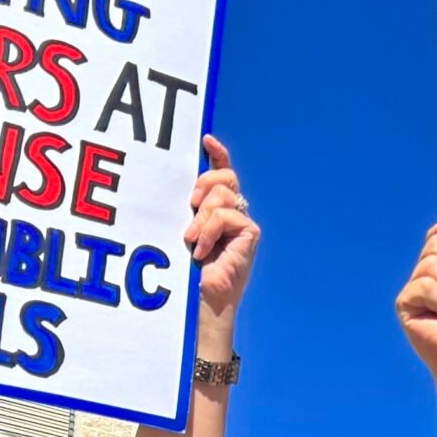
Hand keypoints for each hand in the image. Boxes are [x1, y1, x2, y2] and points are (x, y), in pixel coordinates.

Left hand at [184, 135, 256, 322]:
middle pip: (224, 177)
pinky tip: (202, 250)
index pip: (223, 173)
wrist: (206, 297)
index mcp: (219, 207)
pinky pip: (225, 216)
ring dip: (201, 217)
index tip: (206, 139)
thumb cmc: (191, 268)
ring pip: (222, 196)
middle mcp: (236, 211)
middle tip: (191, 206)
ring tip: (192, 240)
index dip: (218, 154)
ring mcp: (245, 221)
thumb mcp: (187, 230)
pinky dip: (208, 232)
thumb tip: (185, 191)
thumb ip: (192, 209)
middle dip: (203, 184)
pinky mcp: (250, 232)